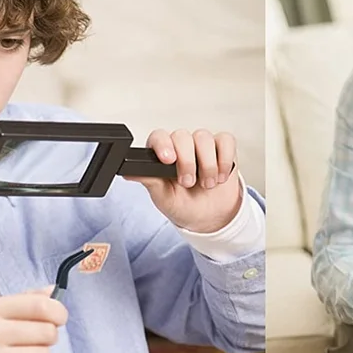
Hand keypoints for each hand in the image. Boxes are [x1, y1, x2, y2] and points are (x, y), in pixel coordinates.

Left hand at [123, 129, 241, 233]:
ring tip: (207, 184)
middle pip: (182, 136)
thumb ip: (148, 180)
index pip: (159, 137)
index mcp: (162, 154)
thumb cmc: (182, 205)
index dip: (163, 145)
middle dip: (187, 161)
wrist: (209, 217)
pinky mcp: (222, 148)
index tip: (168, 160)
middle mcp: (181, 146)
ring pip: (204, 138)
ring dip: (207, 164)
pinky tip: (220, 176)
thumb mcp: (162, 197)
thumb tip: (127, 172)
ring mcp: (202, 145)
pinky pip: (225, 141)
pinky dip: (224, 159)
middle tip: (188, 182)